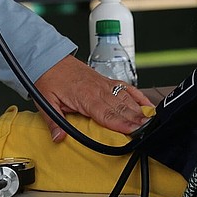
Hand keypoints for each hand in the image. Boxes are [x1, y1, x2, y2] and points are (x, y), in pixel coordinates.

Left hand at [32, 54, 150, 141]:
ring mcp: (104, 84)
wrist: (49, 58)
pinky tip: (147, 103)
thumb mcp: (45, 102)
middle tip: (148, 130)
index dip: (122, 123)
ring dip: (139, 110)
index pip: (107, 114)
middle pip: (121, 107)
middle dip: (136, 119)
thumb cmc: (48, 79)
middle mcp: (98, 89)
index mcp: (84, 96)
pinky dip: (137, 95)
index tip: (134, 131)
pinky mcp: (105, 81)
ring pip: (125, 98)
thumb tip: (59, 138)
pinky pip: (125, 87)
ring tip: (151, 121)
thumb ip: (54, 122)